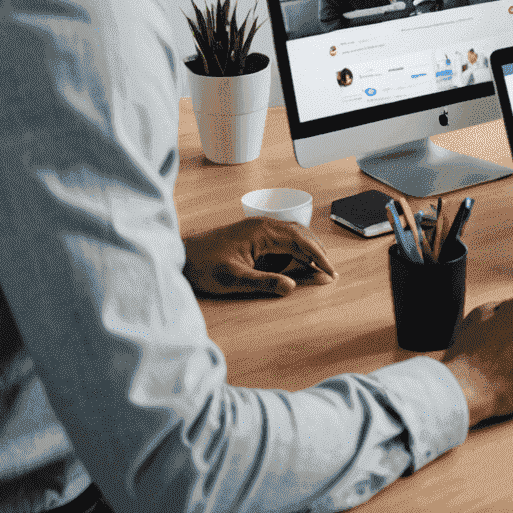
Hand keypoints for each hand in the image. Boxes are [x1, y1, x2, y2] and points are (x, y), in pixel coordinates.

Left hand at [183, 217, 336, 296]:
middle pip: (301, 234)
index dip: (318, 257)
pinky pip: (282, 236)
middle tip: (329, 271)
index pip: (300, 242)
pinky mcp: (253, 233)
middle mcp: (264, 225)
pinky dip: (295, 247)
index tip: (330, 271)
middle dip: (317, 251)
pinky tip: (295, 260)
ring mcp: (258, 227)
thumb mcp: (233, 279)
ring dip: (307, 248)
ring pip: (293, 233)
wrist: (181, 255)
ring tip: (317, 266)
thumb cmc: (204, 266)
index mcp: (263, 232)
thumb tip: (291, 287)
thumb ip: (264, 282)